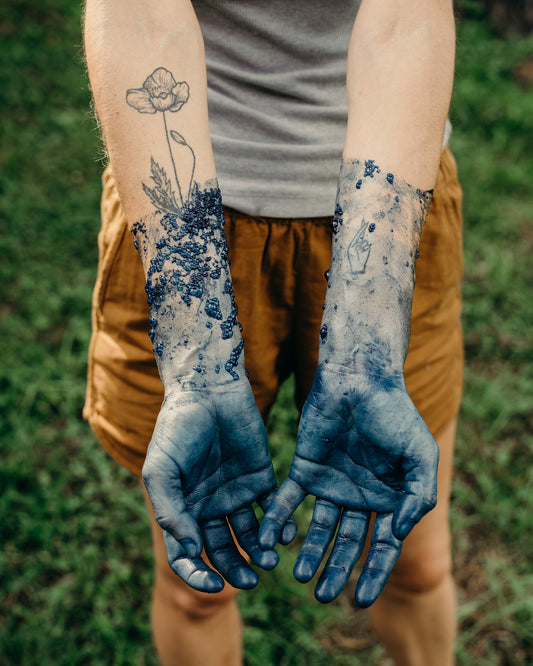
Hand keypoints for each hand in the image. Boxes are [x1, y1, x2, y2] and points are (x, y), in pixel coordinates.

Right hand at [143, 380, 294, 591]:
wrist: (208, 390)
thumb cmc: (177, 428)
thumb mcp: (161, 469)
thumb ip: (170, 509)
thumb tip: (191, 550)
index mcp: (182, 509)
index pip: (187, 554)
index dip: (197, 573)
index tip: (212, 584)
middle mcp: (209, 507)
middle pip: (223, 551)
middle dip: (235, 569)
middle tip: (251, 581)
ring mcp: (236, 494)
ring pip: (251, 536)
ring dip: (259, 552)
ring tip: (269, 560)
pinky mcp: (261, 479)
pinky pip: (272, 510)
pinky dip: (279, 526)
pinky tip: (283, 535)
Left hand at [259, 364, 438, 606]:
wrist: (360, 379)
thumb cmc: (395, 413)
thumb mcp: (419, 455)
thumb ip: (418, 496)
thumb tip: (398, 534)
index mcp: (388, 497)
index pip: (380, 544)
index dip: (373, 573)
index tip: (361, 601)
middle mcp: (358, 496)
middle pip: (346, 542)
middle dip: (336, 570)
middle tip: (322, 596)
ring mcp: (331, 483)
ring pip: (316, 527)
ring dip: (308, 552)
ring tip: (300, 577)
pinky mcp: (304, 468)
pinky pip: (289, 500)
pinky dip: (279, 520)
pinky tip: (270, 541)